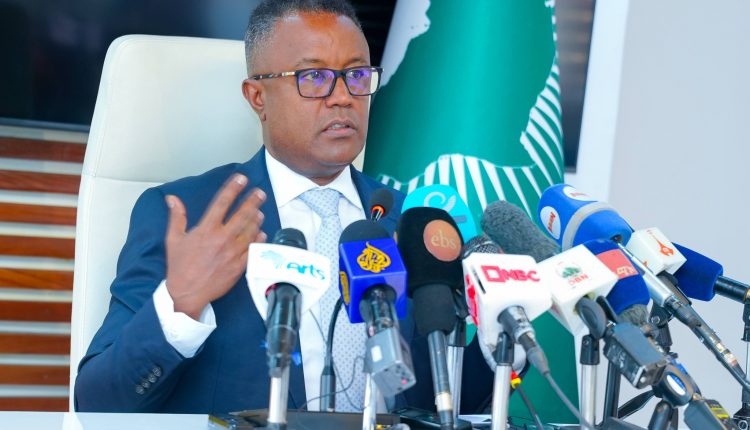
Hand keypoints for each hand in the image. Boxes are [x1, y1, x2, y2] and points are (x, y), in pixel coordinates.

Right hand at [164, 174, 266, 318]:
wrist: (187, 293)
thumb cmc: (179, 267)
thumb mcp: (174, 239)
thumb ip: (177, 217)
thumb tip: (172, 199)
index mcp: (206, 229)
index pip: (223, 202)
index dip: (234, 188)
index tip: (241, 179)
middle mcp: (222, 238)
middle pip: (243, 214)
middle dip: (253, 201)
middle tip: (260, 193)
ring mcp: (233, 252)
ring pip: (251, 230)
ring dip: (257, 218)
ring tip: (260, 211)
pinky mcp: (239, 265)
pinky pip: (254, 248)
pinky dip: (259, 238)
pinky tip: (261, 233)